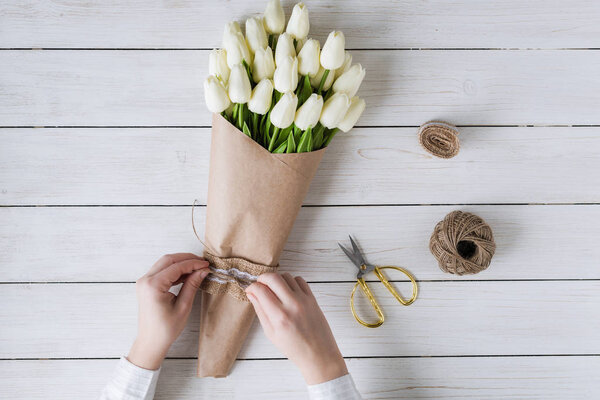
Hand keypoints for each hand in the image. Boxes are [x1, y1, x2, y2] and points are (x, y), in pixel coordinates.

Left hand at [127, 253, 208, 369]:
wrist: (151, 342)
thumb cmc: (166, 329)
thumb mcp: (183, 306)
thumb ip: (192, 285)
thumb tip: (202, 271)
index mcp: (153, 286)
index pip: (176, 267)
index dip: (193, 263)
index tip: (206, 264)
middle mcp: (145, 280)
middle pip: (168, 260)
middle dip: (186, 259)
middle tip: (202, 263)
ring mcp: (144, 282)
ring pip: (164, 263)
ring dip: (180, 263)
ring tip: (197, 268)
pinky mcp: (146, 285)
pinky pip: (161, 271)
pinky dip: (174, 270)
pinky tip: (186, 274)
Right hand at [245, 273, 347, 384]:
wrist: (318, 354)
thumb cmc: (294, 348)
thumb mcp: (271, 333)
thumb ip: (260, 311)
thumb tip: (251, 294)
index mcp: (279, 317)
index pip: (261, 290)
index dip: (252, 287)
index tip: (250, 290)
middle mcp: (292, 305)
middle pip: (273, 277)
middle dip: (262, 278)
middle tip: (260, 285)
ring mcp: (304, 300)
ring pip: (286, 276)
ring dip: (277, 280)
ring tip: (274, 290)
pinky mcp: (313, 298)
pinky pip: (299, 280)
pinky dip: (291, 282)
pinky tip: (288, 292)